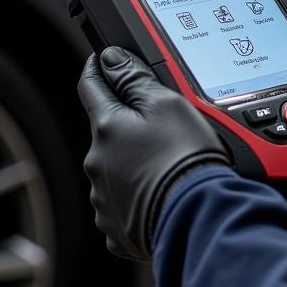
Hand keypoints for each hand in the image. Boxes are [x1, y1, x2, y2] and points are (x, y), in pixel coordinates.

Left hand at [77, 46, 228, 260]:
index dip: (99, 70)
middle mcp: (96, 163)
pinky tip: (162, 192)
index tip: (103, 62)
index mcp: (105, 128)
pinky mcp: (117, 228)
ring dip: (134, 162)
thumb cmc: (184, 159)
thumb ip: (135, 78)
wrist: (196, 216)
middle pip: (108, 132)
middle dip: (128, 124)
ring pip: (115, 168)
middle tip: (163, 124)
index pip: (91, 87)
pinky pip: (124, 203)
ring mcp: (104, 198)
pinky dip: (138, 196)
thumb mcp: (167, 103)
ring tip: (169, 164)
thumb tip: (110, 59)